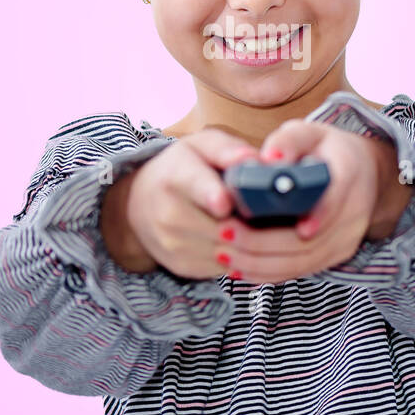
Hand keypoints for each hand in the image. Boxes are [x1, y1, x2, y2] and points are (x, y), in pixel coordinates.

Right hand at [122, 128, 260, 279]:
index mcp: (177, 175)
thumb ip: (227, 149)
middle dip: (255, 225)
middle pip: (224, 227)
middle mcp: (169, 213)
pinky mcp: (182, 266)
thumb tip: (259, 160)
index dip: (213, 196)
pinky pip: (225, 268)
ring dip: (253, 244)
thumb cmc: (181, 169)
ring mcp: (173, 243)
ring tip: (261, 226)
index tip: (226, 202)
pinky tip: (244, 241)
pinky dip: (242, 257)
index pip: (195, 186)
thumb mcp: (200, 146)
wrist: (140, 202)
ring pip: (230, 252)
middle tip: (275, 216)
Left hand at [213, 121, 389, 283]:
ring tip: (222, 253)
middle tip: (224, 234)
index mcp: (348, 174)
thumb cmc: (327, 151)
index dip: (319, 215)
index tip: (296, 228)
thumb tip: (269, 157)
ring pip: (303, 262)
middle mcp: (352, 212)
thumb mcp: (310, 133)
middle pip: (311, 241)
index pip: (337, 198)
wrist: (362, 175)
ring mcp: (345, 239)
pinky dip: (267, 272)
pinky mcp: (334, 256)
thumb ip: (289, 140)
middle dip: (263, 243)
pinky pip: (301, 271)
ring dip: (259, 263)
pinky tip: (239, 267)